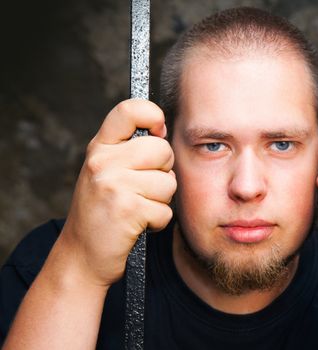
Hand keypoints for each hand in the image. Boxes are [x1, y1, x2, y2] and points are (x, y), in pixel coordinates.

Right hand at [58, 99, 176, 287]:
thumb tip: (163, 130)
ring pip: (168, 183)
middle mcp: (103, 162)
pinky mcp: (127, 210)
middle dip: (164, 171)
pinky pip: (165, 210)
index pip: (130, 111)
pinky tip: (138, 225)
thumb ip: (129, 150)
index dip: (152, 115)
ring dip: (161, 201)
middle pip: (162, 150)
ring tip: (139, 207)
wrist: (82, 256)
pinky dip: (158, 222)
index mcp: (100, 148)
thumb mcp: (105, 172)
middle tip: (145, 187)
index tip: (158, 131)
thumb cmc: (101, 212)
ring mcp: (113, 185)